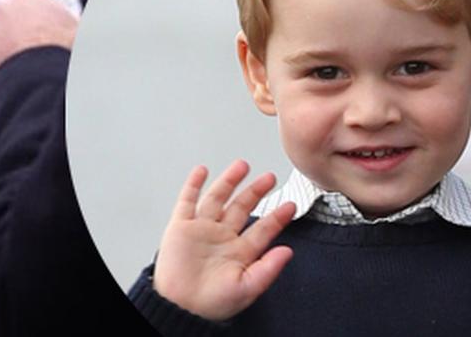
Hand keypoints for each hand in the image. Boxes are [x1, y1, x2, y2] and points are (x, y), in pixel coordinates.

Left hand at [0, 0, 77, 85]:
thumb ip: (72, 22)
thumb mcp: (78, 27)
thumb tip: (85, 27)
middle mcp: (5, 8)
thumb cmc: (62, 48)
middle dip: (16, 31)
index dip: (36, 18)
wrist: (45, 74)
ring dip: (4, 49)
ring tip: (23, 66)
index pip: (28, 0)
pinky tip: (11, 75)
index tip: (42, 29)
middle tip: (32, 49)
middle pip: (7, 18)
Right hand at [153, 161, 294, 320]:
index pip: (263, 229)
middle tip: (269, 178)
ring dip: (230, 181)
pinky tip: (202, 172)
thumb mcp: (247, 288)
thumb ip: (268, 269)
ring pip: (218, 198)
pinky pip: (188, 200)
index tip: (290, 205)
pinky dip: (193, 185)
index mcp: (239, 252)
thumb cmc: (211, 303)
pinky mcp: (181, 226)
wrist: (180, 305)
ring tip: (242, 166)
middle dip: (256, 191)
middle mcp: (222, 237)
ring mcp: (202, 229)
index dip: (277, 216)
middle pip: (242, 207)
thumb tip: (287, 252)